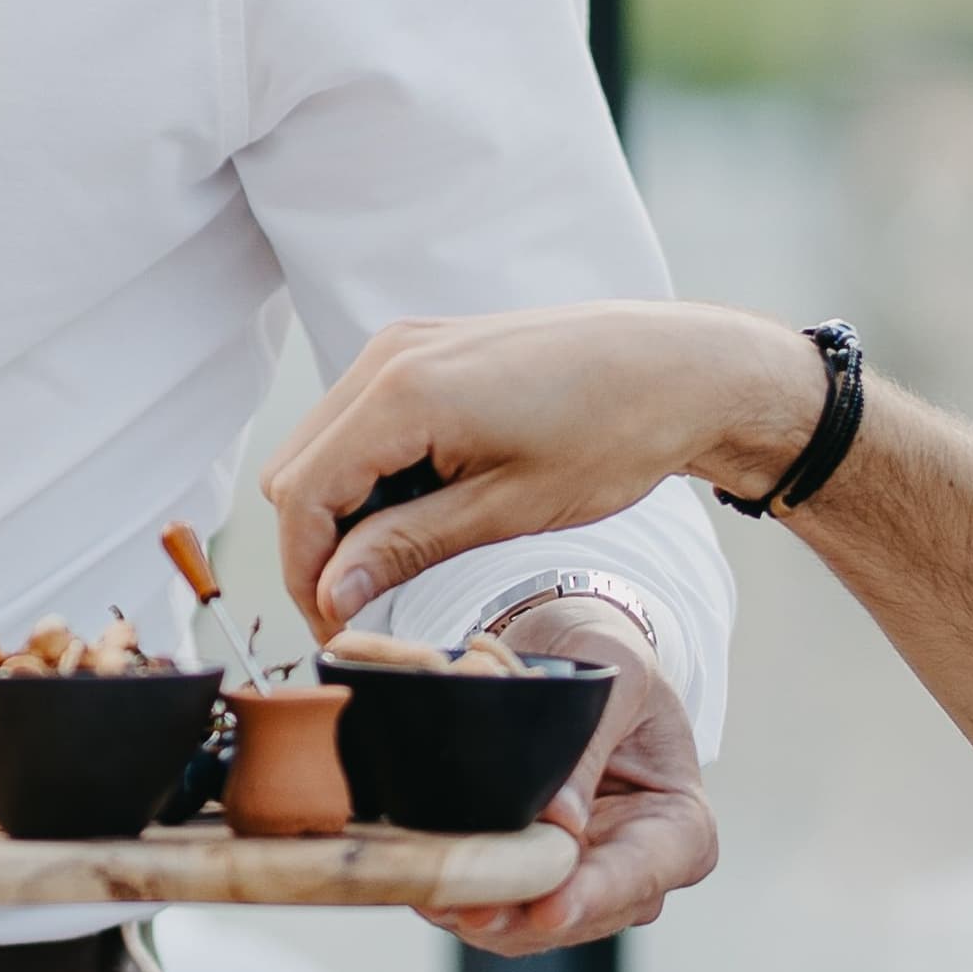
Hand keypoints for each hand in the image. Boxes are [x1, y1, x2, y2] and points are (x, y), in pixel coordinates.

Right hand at [266, 307, 821, 636]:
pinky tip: (428, 499)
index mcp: (404, 394)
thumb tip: (331, 594)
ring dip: (343, 508)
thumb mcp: (505, 510)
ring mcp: (403, 345)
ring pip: (320, 445)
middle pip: (295, 471)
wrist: (678, 369)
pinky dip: (372, 470)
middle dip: (317, 544)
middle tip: (369, 601)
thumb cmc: (614, 434)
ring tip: (410, 549)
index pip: (302, 497)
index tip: (339, 626)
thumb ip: (405, 548)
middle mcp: (388, 357)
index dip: (306, 573)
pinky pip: (359, 418)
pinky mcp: (423, 349)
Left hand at [448, 595, 716, 952]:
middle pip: (583, 915)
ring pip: (532, 926)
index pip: (642, 875)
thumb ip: (591, 748)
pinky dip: (463, 900)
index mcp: (679, 826)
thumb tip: (563, 821)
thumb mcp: (618, 679)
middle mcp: (635, 868)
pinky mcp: (531, 878)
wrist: (566, 653)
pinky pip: (496, 907)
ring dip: (483, 916)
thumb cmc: (609, 658)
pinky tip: (429, 884)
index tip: (551, 908)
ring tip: (436, 896)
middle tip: (465, 909)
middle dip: (523, 918)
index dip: (595, 897)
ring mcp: (582, 880)